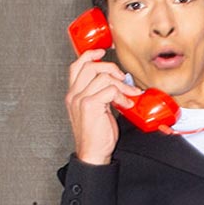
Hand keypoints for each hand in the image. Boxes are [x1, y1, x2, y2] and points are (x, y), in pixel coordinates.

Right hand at [65, 49, 143, 164]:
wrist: (93, 153)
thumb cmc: (97, 134)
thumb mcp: (97, 110)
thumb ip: (102, 95)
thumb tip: (120, 83)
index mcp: (73, 94)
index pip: (77, 66)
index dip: (90, 55)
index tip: (103, 52)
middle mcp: (74, 94)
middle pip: (91, 66)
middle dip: (112, 68)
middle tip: (124, 80)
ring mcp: (80, 99)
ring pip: (103, 77)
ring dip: (122, 84)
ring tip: (130, 95)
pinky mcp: (90, 105)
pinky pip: (110, 90)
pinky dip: (122, 95)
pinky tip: (126, 104)